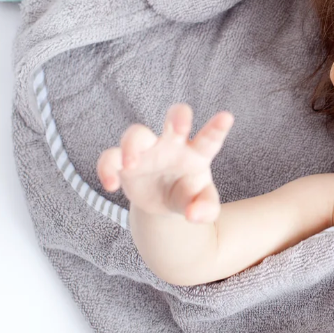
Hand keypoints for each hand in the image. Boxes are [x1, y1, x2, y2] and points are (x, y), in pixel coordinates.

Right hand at [96, 103, 234, 222]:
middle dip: (178, 117)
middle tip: (179, 127)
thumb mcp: (202, 204)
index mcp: (196, 152)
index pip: (209, 138)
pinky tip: (112, 186)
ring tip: (132, 164)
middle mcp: (171, 144)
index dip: (217, 127)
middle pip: (175, 118)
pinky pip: (109, 157)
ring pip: (136, 134)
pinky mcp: (122, 163)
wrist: (162, 203)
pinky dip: (106, 168)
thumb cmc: (187, 195)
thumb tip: (194, 215)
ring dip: (132, 145)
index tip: (227, 117)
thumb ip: (206, 209)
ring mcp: (146, 150)